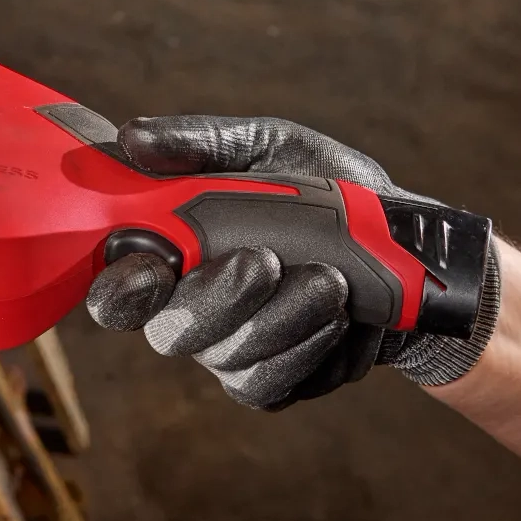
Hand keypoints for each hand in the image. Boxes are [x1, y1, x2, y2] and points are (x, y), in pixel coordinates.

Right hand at [84, 113, 492, 409]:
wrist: (404, 247)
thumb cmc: (324, 190)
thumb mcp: (269, 147)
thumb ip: (201, 144)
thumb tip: (133, 137)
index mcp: (172, 253)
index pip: (116, 287)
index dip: (119, 288)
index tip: (151, 269)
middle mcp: (189, 309)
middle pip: (168, 332)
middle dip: (216, 298)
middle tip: (264, 260)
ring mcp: (229, 352)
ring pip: (228, 357)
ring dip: (283, 316)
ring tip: (331, 277)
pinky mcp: (273, 383)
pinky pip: (271, 383)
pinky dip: (308, 347)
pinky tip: (340, 315)